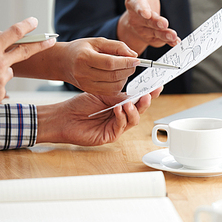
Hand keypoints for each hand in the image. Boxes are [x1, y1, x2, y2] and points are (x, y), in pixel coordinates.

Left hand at [36, 87, 162, 145]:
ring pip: (134, 119)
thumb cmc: (80, 105)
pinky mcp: (110, 135)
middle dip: (145, 102)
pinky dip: (121, 117)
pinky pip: (121, 126)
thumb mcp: (102, 95)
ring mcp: (117, 126)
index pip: (138, 99)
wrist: (64, 117)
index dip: (149, 93)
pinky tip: (118, 109)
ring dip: (134, 110)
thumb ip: (119, 94)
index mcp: (120, 104)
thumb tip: (136, 91)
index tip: (157, 86)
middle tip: (148, 94)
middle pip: (140, 110)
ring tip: (129, 103)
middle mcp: (121, 115)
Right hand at [59, 37, 138, 94]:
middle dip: (128, 69)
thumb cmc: (81, 49)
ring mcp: (86, 85)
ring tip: (125, 69)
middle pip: (113, 76)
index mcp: (84, 58)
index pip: (110, 63)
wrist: (63, 62)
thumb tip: (133, 55)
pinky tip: (118, 76)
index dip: (126, 62)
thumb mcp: (97, 42)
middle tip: (133, 63)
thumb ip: (116, 46)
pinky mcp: (90, 91)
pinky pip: (110, 91)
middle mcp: (84, 73)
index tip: (136, 59)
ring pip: (114, 86)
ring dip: (125, 78)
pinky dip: (119, 84)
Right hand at [118, 0, 179, 53]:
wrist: (138, 17)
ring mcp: (144, 29)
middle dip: (154, 22)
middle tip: (163, 23)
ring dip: (164, 34)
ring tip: (173, 35)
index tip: (145, 13)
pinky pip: (161, 40)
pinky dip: (169, 41)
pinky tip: (176, 41)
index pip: (136, 6)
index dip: (141, 10)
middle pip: (146, 21)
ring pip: (154, 32)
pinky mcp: (153, 37)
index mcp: (134, 3)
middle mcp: (137, 18)